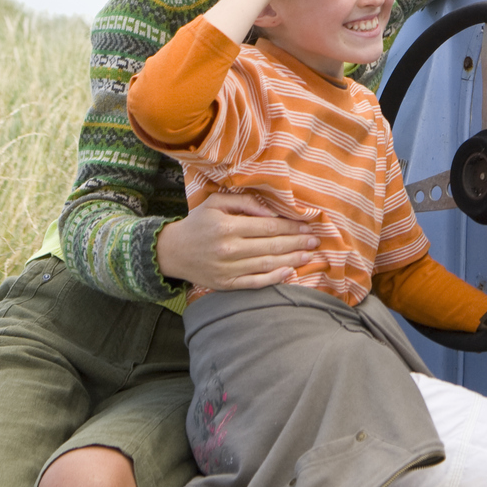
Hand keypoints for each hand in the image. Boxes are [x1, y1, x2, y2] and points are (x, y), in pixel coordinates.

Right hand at [155, 191, 317, 289]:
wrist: (172, 251)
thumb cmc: (198, 223)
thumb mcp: (216, 203)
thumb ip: (245, 203)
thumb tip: (272, 211)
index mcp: (227, 226)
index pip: (267, 227)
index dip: (290, 226)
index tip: (307, 225)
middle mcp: (228, 249)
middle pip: (271, 246)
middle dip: (296, 243)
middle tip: (315, 240)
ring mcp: (227, 269)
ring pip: (266, 265)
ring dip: (291, 260)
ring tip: (309, 255)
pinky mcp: (226, 284)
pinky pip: (254, 283)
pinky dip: (273, 279)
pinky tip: (289, 273)